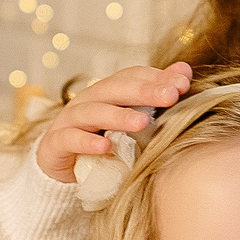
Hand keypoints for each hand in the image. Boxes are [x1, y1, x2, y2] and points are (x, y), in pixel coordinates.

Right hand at [31, 62, 191, 182]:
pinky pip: (69, 139)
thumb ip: (155, 97)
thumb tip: (185, 71)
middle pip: (115, 89)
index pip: (132, 76)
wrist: (63, 168)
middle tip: (170, 96)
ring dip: (118, 116)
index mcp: (108, 92)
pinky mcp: (55, 144)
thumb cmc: (103, 141)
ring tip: (142, 122)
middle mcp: (88, 100)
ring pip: (93, 112)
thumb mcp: (131, 121)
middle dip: (144, 91)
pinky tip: (105, 146)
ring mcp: (69, 121)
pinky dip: (86, 142)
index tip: (183, 84)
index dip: (156, 77)